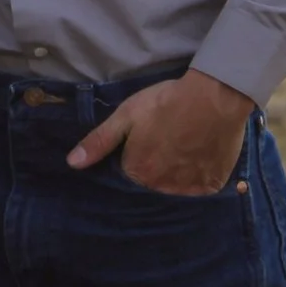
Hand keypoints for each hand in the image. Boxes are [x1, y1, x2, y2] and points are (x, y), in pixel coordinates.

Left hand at [66, 68, 253, 194]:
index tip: (147, 138)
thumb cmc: (166, 103)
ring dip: (177, 171)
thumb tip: (72, 164)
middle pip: (153, 181)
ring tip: (185, 144)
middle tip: (168, 138)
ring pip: (176, 185)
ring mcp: (190, 189)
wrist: (213, 97)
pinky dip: (199, 173)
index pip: (129, 171)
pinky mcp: (212, 186)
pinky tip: (200, 153)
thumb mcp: (126, 116)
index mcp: (138, 172)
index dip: (136, 152)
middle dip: (156, 164)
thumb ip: (99, 141)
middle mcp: (162, 188)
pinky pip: (200, 186)